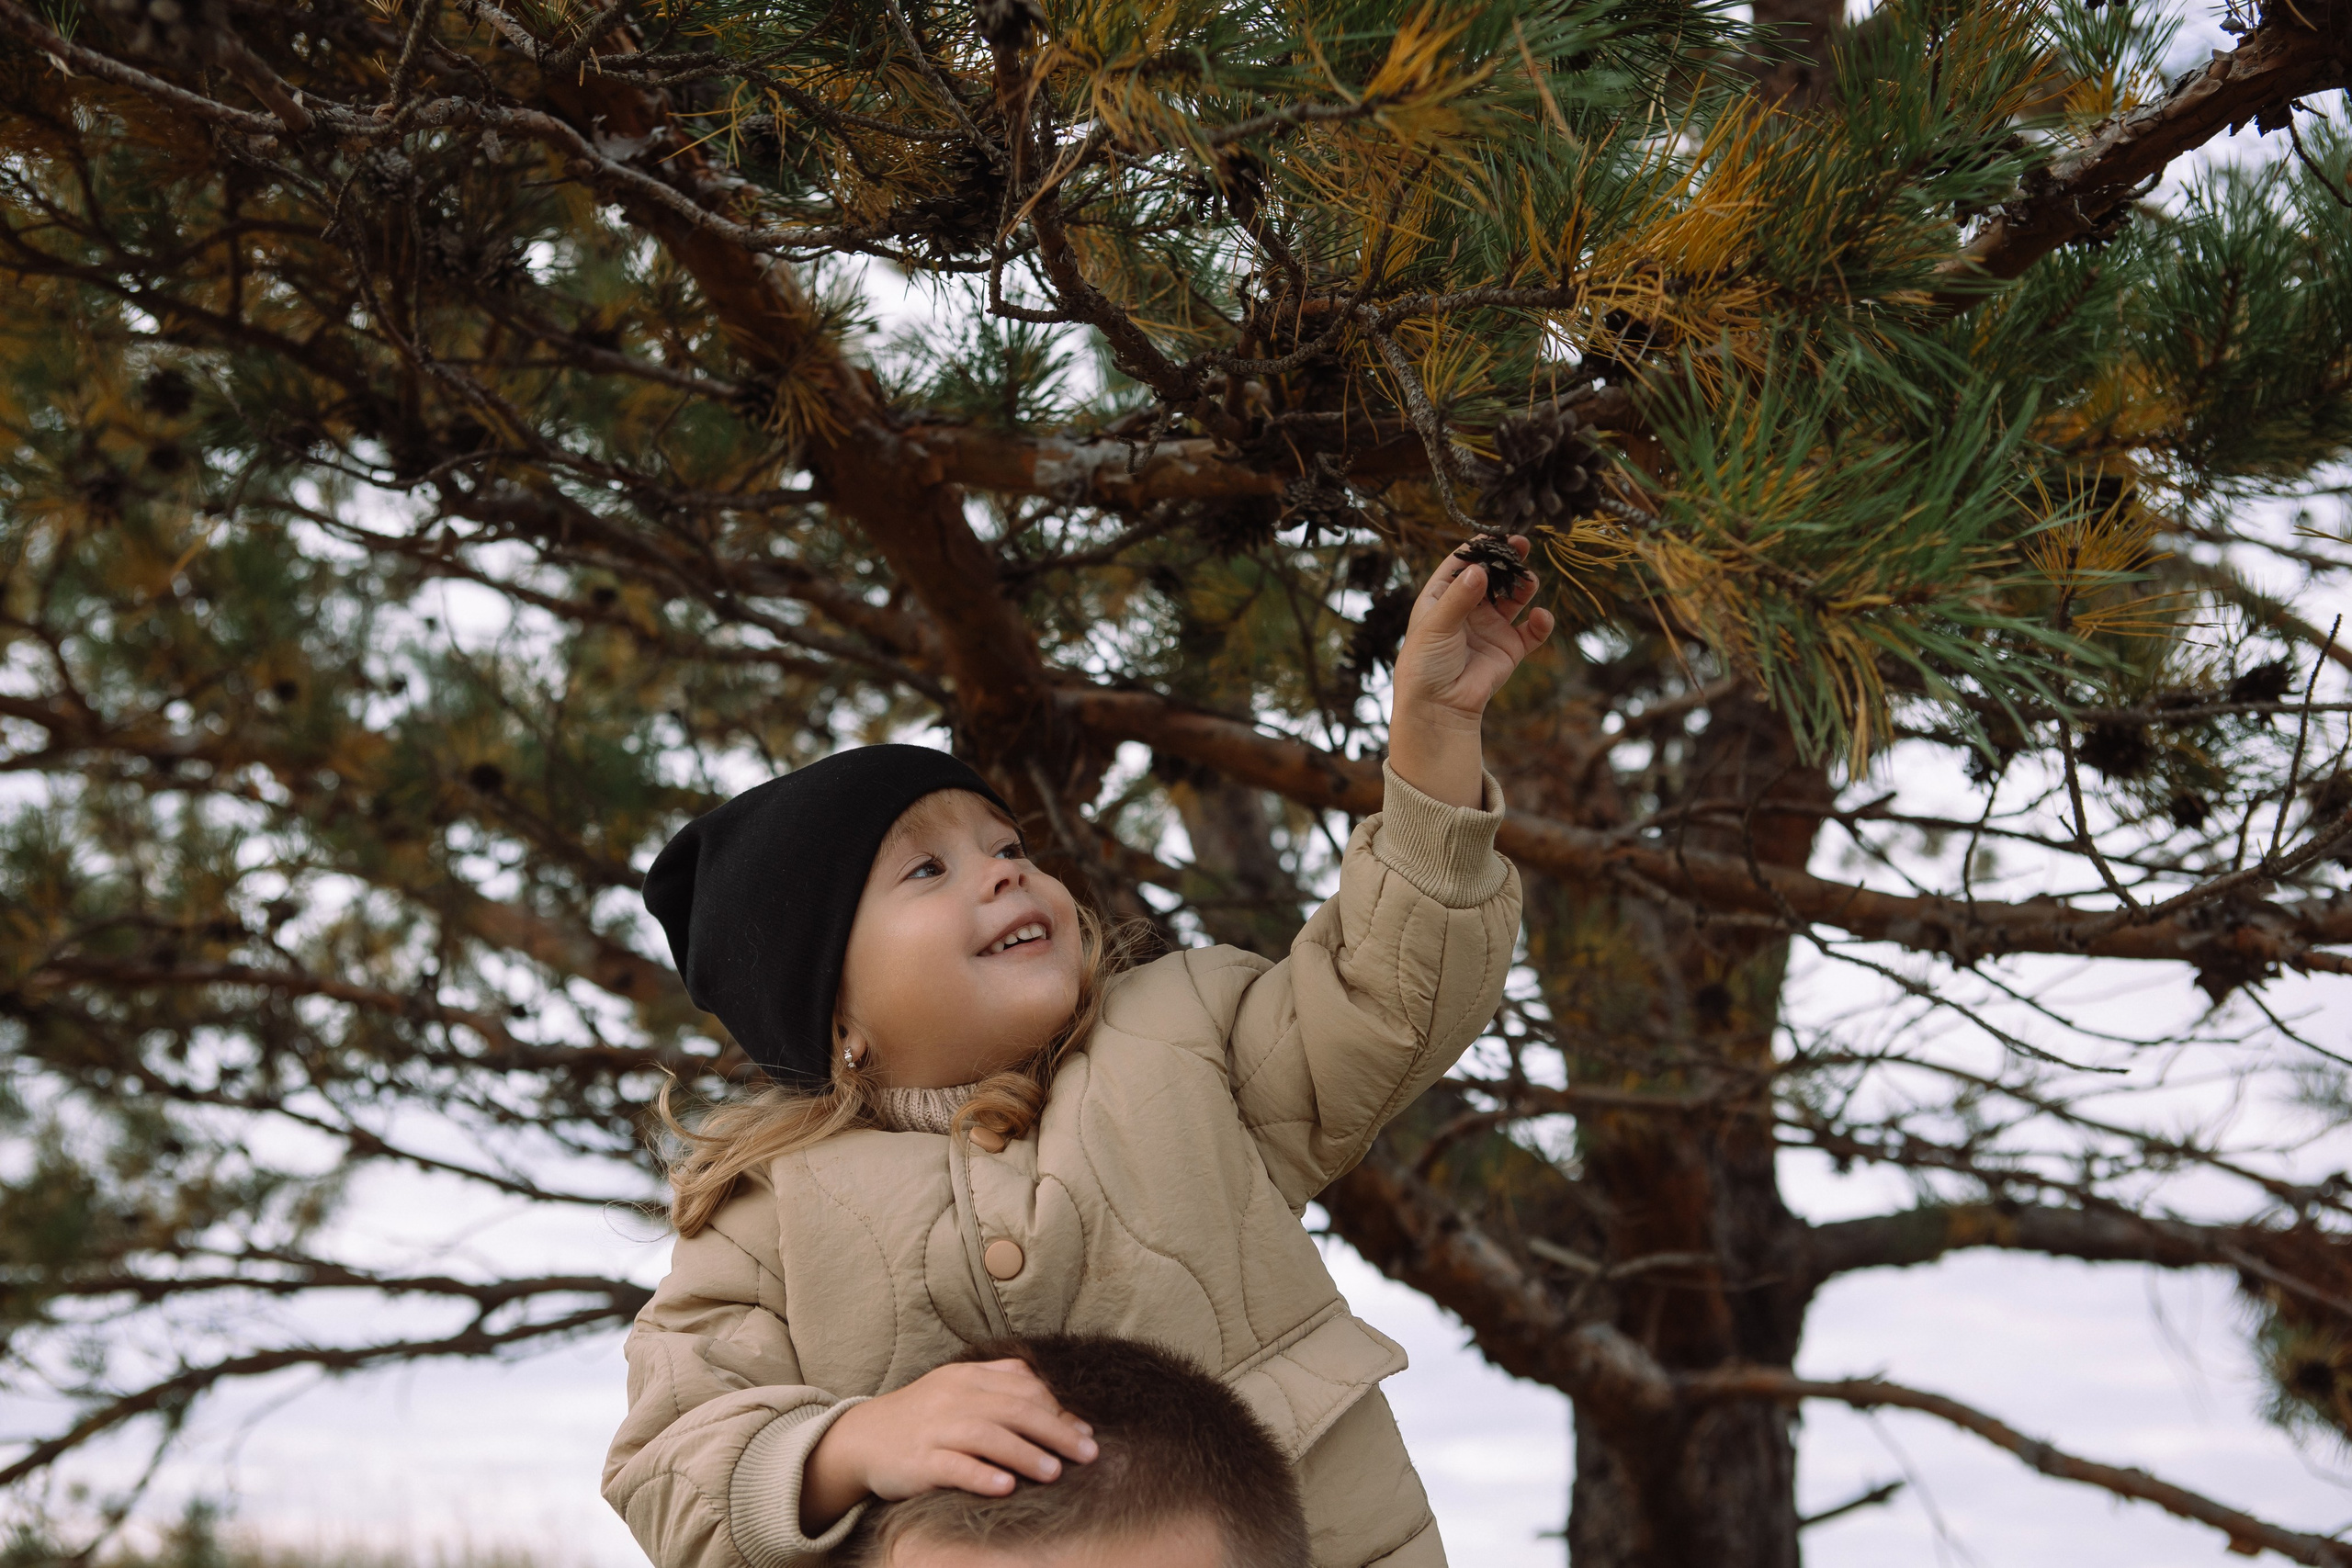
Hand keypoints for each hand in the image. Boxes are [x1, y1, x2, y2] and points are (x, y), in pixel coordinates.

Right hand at [800, 1359, 1097, 1532]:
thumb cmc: (922, 1415)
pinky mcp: (918, 1461)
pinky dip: (981, 1476)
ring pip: (987, 1436)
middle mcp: (953, 1398)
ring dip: (1025, 1454)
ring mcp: (934, 1429)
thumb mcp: (958, 1387)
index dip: (1060, 1409)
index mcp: (968, 1377)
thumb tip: (1053, 1395)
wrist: (863, 1437)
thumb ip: (1001, 1382)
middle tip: (1088, 1453)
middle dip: (1056, 1431)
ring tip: (1055, 1473)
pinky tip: (1006, 1487)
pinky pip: (953, 1467)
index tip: (1086, 1431)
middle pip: (1014, 1409)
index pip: (1024, 1387)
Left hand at [1388, 536, 1554, 807]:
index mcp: (1441, 598)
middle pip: (1493, 576)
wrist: (1438, 708)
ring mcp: (1490, 627)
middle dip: (1507, 561)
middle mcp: (1467, 609)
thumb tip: (1479, 569)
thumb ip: (1459, 597)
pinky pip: (1531, 630)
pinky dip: (1540, 622)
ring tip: (1528, 581)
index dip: (1478, 548)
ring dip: (1524, 586)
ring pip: (1514, 597)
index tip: (1496, 534)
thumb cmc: (1425, 665)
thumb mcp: (1436, 626)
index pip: (1461, 564)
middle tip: (1522, 545)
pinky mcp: (1509, 648)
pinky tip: (1540, 617)